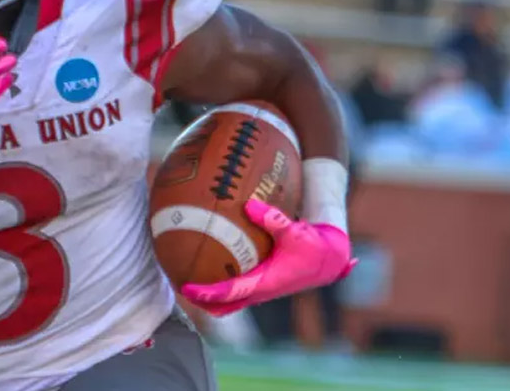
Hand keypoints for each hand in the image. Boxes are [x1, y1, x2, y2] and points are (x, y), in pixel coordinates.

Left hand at [180, 199, 356, 316]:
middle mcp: (261, 290)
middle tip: (178, 288)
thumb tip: (248, 204)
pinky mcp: (265, 283)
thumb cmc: (314, 245)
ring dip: (211, 298)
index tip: (186, 287)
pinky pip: (238, 290)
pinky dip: (223, 287)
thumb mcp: (295, 230)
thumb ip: (272, 218)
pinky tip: (209, 267)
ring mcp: (262, 289)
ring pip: (231, 301)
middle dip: (202, 301)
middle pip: (224, 305)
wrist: (331, 258)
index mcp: (266, 282)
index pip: (230, 293)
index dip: (207, 293)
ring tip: (186, 283)